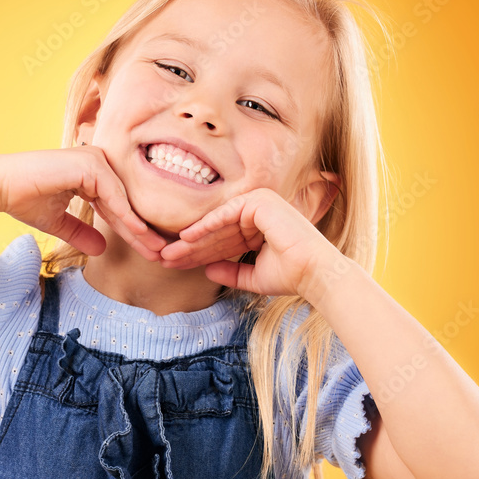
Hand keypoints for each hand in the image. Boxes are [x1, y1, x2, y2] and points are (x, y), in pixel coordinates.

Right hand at [0, 147, 166, 260]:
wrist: (1, 187)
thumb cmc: (25, 199)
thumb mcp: (59, 222)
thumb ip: (81, 233)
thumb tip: (102, 249)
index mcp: (92, 174)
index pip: (118, 207)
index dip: (132, 231)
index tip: (148, 252)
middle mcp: (98, 163)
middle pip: (126, 203)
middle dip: (143, 231)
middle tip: (162, 254)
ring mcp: (95, 160)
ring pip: (124, 199)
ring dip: (140, 227)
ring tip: (156, 250)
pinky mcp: (89, 164)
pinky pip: (113, 194)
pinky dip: (126, 214)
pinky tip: (138, 233)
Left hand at [159, 188, 340, 298]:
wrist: (314, 273)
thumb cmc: (290, 276)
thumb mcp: (253, 276)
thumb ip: (231, 272)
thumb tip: (207, 271)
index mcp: (258, 226)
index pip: (221, 241)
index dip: (198, 254)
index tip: (176, 265)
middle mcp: (257, 211)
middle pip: (216, 233)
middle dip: (189, 248)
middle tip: (165, 258)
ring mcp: (258, 203)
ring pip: (217, 225)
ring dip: (191, 241)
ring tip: (169, 253)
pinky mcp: (258, 201)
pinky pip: (225, 215)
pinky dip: (205, 226)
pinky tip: (185, 237)